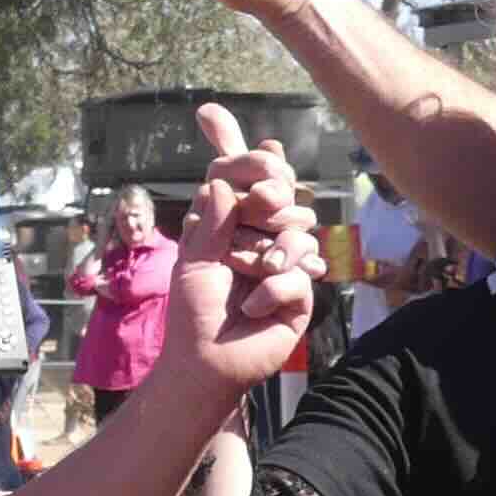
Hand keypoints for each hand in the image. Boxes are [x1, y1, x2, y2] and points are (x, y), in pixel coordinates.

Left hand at [159, 104, 319, 392]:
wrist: (207, 363)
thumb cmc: (195, 313)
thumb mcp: (195, 259)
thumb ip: (211, 218)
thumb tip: (218, 178)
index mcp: (233, 225)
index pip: (247, 181)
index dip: (249, 156)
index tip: (240, 131)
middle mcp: (263, 238)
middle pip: (282, 197)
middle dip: (269, 200)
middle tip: (259, 200)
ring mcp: (285, 264)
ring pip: (296, 232)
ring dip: (267, 253)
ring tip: (247, 275)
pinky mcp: (300, 294)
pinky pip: (298, 273)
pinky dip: (272, 288)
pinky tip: (255, 306)